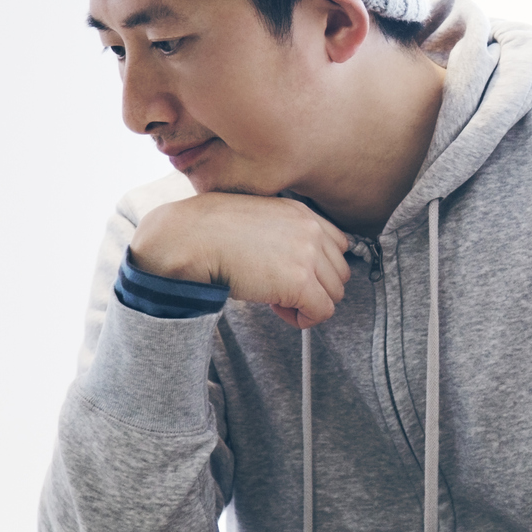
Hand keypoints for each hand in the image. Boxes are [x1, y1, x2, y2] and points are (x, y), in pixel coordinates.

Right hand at [128, 193, 350, 327]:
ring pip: (334, 295)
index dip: (319, 267)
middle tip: (280, 290)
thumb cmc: (212, 233)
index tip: (292, 275)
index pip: (339, 246)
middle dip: (315, 287)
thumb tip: (293, 266)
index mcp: (303, 213)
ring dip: (308, 303)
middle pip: (340, 273)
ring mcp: (308, 255)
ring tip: (275, 299)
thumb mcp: (259, 220)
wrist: (191, 238)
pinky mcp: (299, 281)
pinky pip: (321, 312)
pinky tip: (276, 309)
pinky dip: (302, 319)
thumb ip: (285, 235)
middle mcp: (311, 230)